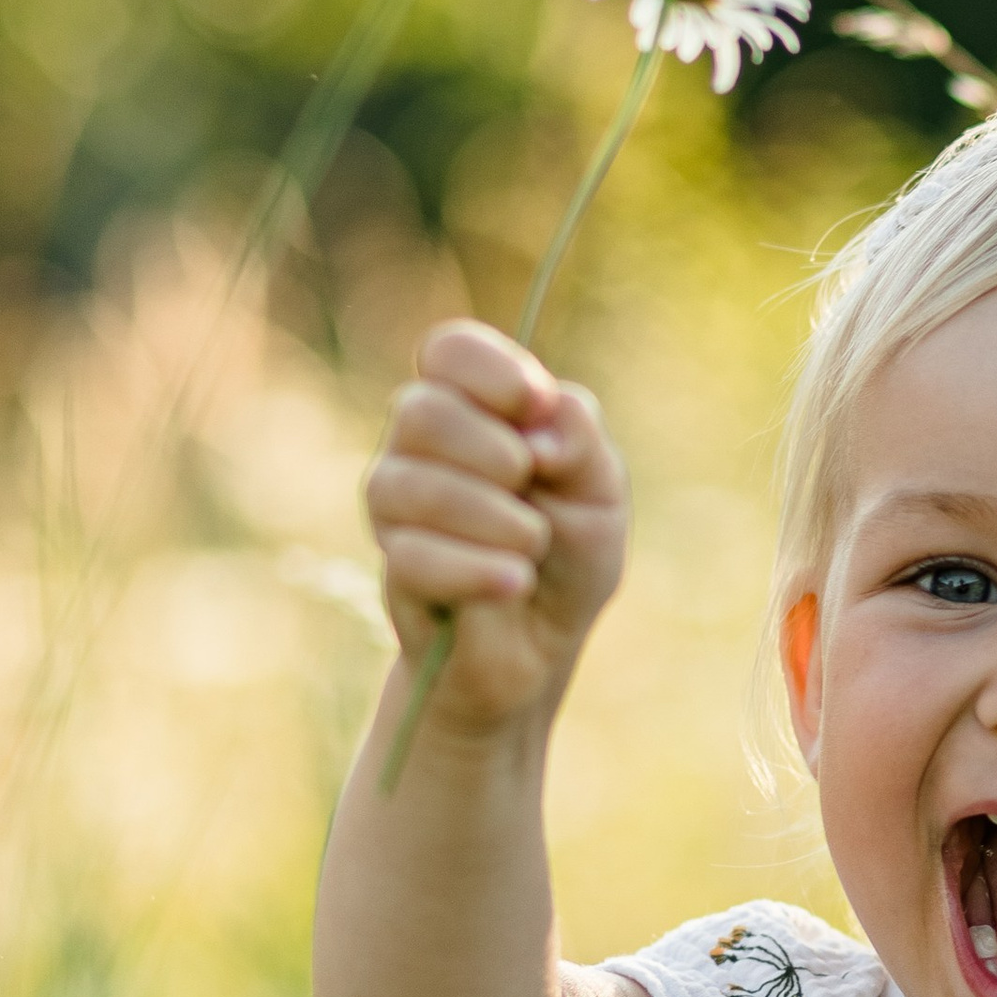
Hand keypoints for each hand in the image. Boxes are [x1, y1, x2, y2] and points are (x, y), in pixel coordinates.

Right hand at [364, 320, 628, 732]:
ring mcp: (397, 506)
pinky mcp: (395, 569)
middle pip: (420, 411)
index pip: (448, 349)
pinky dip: (477, 568)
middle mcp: (420, 447)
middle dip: (493, 451)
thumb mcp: (601, 488)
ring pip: (410, 484)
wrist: (542, 647)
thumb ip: (579, 437)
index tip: (535, 407)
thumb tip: (536, 430)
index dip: (490, 371)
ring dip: (492, 517)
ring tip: (532, 547)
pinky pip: (414, 555)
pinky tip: (515, 582)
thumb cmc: (570, 553)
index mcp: (473, 408)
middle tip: (532, 488)